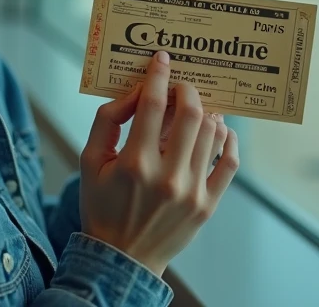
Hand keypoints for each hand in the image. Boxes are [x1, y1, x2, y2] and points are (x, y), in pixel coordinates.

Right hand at [79, 0, 239, 276]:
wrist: (121, 257)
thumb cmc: (102, 204)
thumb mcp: (89, 160)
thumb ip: (108, 120)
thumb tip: (138, 92)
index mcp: (134, 164)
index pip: (154, 106)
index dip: (159, 76)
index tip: (163, 60)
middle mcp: (167, 177)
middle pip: (191, 115)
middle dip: (188, 90)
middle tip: (182, 85)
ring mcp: (192, 192)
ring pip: (212, 133)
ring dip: (206, 112)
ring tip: (197, 107)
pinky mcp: (208, 205)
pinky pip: (229, 163)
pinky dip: (228, 139)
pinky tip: (220, 128)